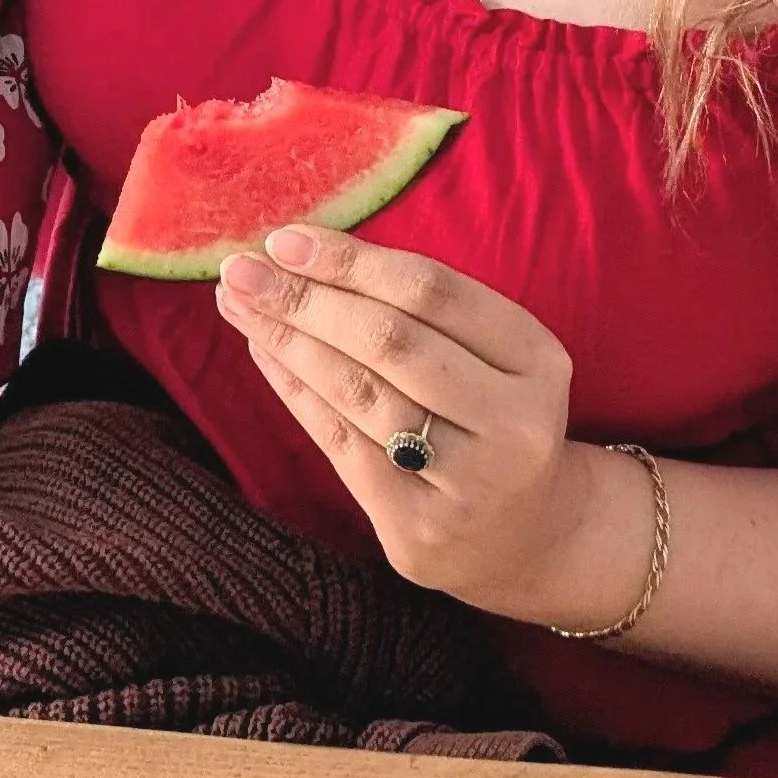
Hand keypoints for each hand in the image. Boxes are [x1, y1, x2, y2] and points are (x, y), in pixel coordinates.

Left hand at [216, 225, 650, 629]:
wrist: (524, 538)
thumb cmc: (487, 418)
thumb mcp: (489, 356)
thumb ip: (418, 308)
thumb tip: (301, 252)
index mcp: (538, 360)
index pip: (432, 291)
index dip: (352, 261)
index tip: (284, 239)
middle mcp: (515, 424)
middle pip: (392, 342)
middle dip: (306, 299)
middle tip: (240, 269)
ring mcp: (470, 484)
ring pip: (360, 393)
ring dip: (288, 340)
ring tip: (239, 304)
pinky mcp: (420, 529)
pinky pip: (342, 445)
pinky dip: (295, 391)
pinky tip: (263, 353)